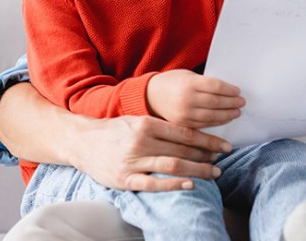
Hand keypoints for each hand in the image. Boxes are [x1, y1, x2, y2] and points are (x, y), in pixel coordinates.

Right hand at [0, 82, 233, 192]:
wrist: (81, 141)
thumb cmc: (114, 131)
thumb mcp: (137, 120)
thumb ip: (161, 127)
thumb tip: (192, 134)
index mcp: (147, 124)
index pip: (185, 132)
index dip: (207, 139)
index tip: (223, 145)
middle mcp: (142, 141)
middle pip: (182, 149)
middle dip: (206, 155)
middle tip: (223, 159)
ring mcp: (133, 161)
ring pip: (172, 165)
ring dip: (197, 169)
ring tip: (213, 172)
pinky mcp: (125, 179)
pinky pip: (153, 183)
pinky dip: (173, 184)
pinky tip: (189, 185)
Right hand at [146, 69, 244, 127]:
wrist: (150, 96)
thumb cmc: (172, 82)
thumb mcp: (188, 76)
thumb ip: (204, 83)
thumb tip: (228, 91)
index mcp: (189, 83)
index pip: (216, 87)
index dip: (230, 90)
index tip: (238, 91)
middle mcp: (186, 99)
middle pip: (216, 102)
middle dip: (232, 103)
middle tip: (242, 102)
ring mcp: (184, 113)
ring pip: (212, 116)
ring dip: (227, 114)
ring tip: (237, 111)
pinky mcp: (182, 124)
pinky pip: (204, 125)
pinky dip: (217, 122)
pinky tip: (225, 119)